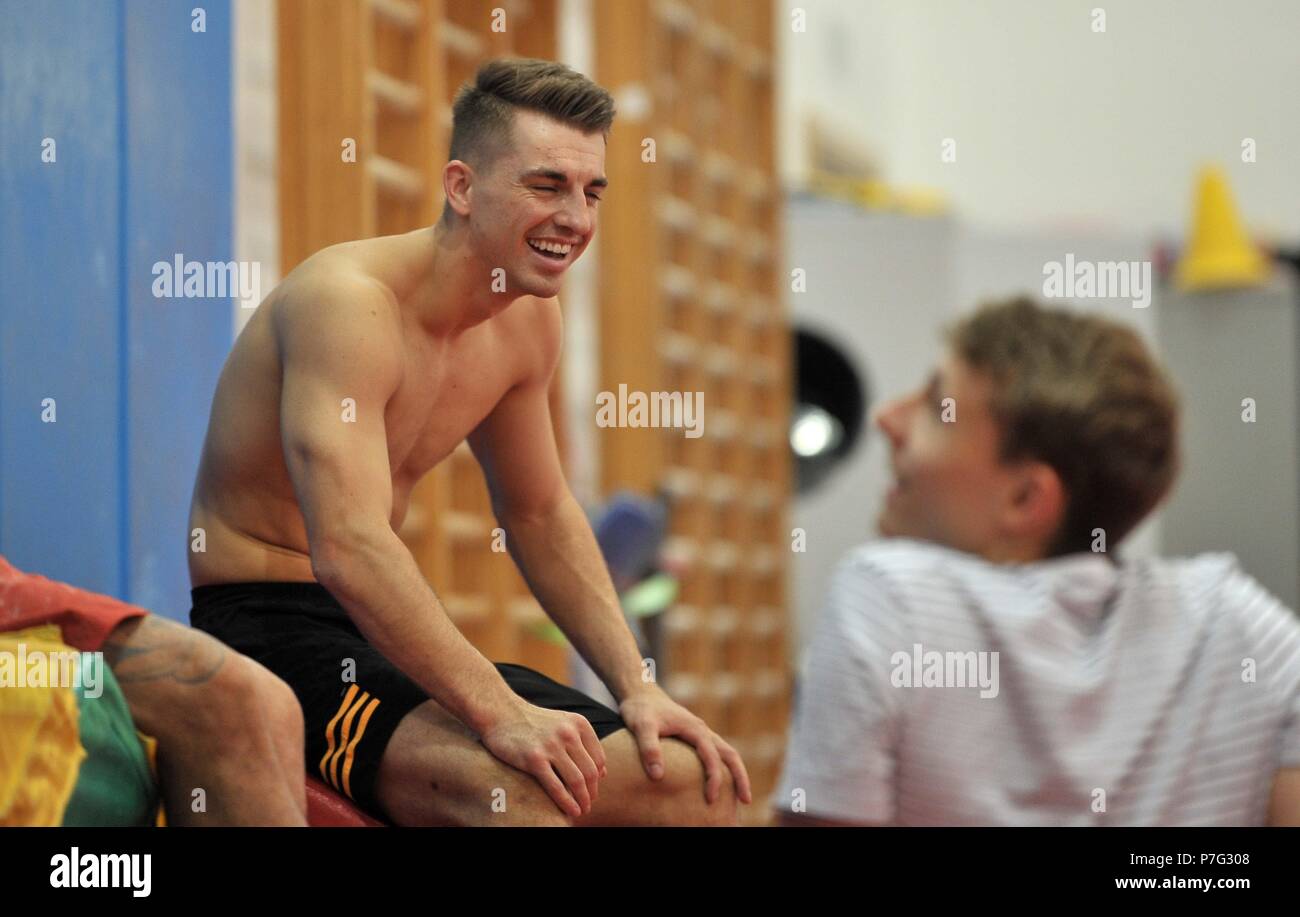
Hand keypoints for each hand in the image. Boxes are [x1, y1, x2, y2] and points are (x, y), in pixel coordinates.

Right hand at [479, 700, 606, 817]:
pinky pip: (556, 786)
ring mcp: (551, 746)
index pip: (598, 759)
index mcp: (579, 724)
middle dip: (592, 792)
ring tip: (582, 810)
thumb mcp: (563, 724)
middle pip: (590, 772)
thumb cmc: (531, 721)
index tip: (592, 790)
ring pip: (577, 781)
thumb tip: (603, 772)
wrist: (500, 712)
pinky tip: (571, 811)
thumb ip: (583, 745)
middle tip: (588, 804)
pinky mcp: (534, 759)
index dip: (598, 779)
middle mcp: (568, 733)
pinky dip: (567, 802)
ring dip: (583, 800)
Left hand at [619, 683, 752, 804]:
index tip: (710, 798)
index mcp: (694, 728)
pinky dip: (724, 768)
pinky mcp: (695, 737)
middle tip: (746, 801)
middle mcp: (702, 730)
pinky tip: (720, 782)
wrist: (641, 692)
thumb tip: (658, 776)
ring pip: (727, 753)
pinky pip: (716, 753)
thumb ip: (649, 749)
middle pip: (730, 754)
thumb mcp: (641, 726)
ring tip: (740, 797)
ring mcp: (701, 733)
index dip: (714, 778)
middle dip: (740, 777)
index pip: (711, 756)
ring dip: (736, 773)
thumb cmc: (641, 709)